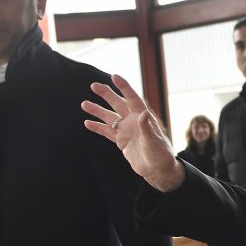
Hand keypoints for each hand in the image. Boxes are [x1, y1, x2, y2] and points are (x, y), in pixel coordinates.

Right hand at [81, 74, 184, 191]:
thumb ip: (147, 128)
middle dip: (107, 94)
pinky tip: (87, 123)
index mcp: (144, 118)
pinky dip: (98, 127)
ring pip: (109, 117)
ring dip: (98, 111)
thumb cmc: (160, 155)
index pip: (133, 99)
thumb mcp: (154, 141)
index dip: (124, 87)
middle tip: (94, 85)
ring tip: (84, 104)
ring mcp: (126, 131)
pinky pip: (107, 132)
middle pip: (118, 104)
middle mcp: (134, 121)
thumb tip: (143, 113)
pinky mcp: (121, 141)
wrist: (158, 170)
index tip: (114, 76)